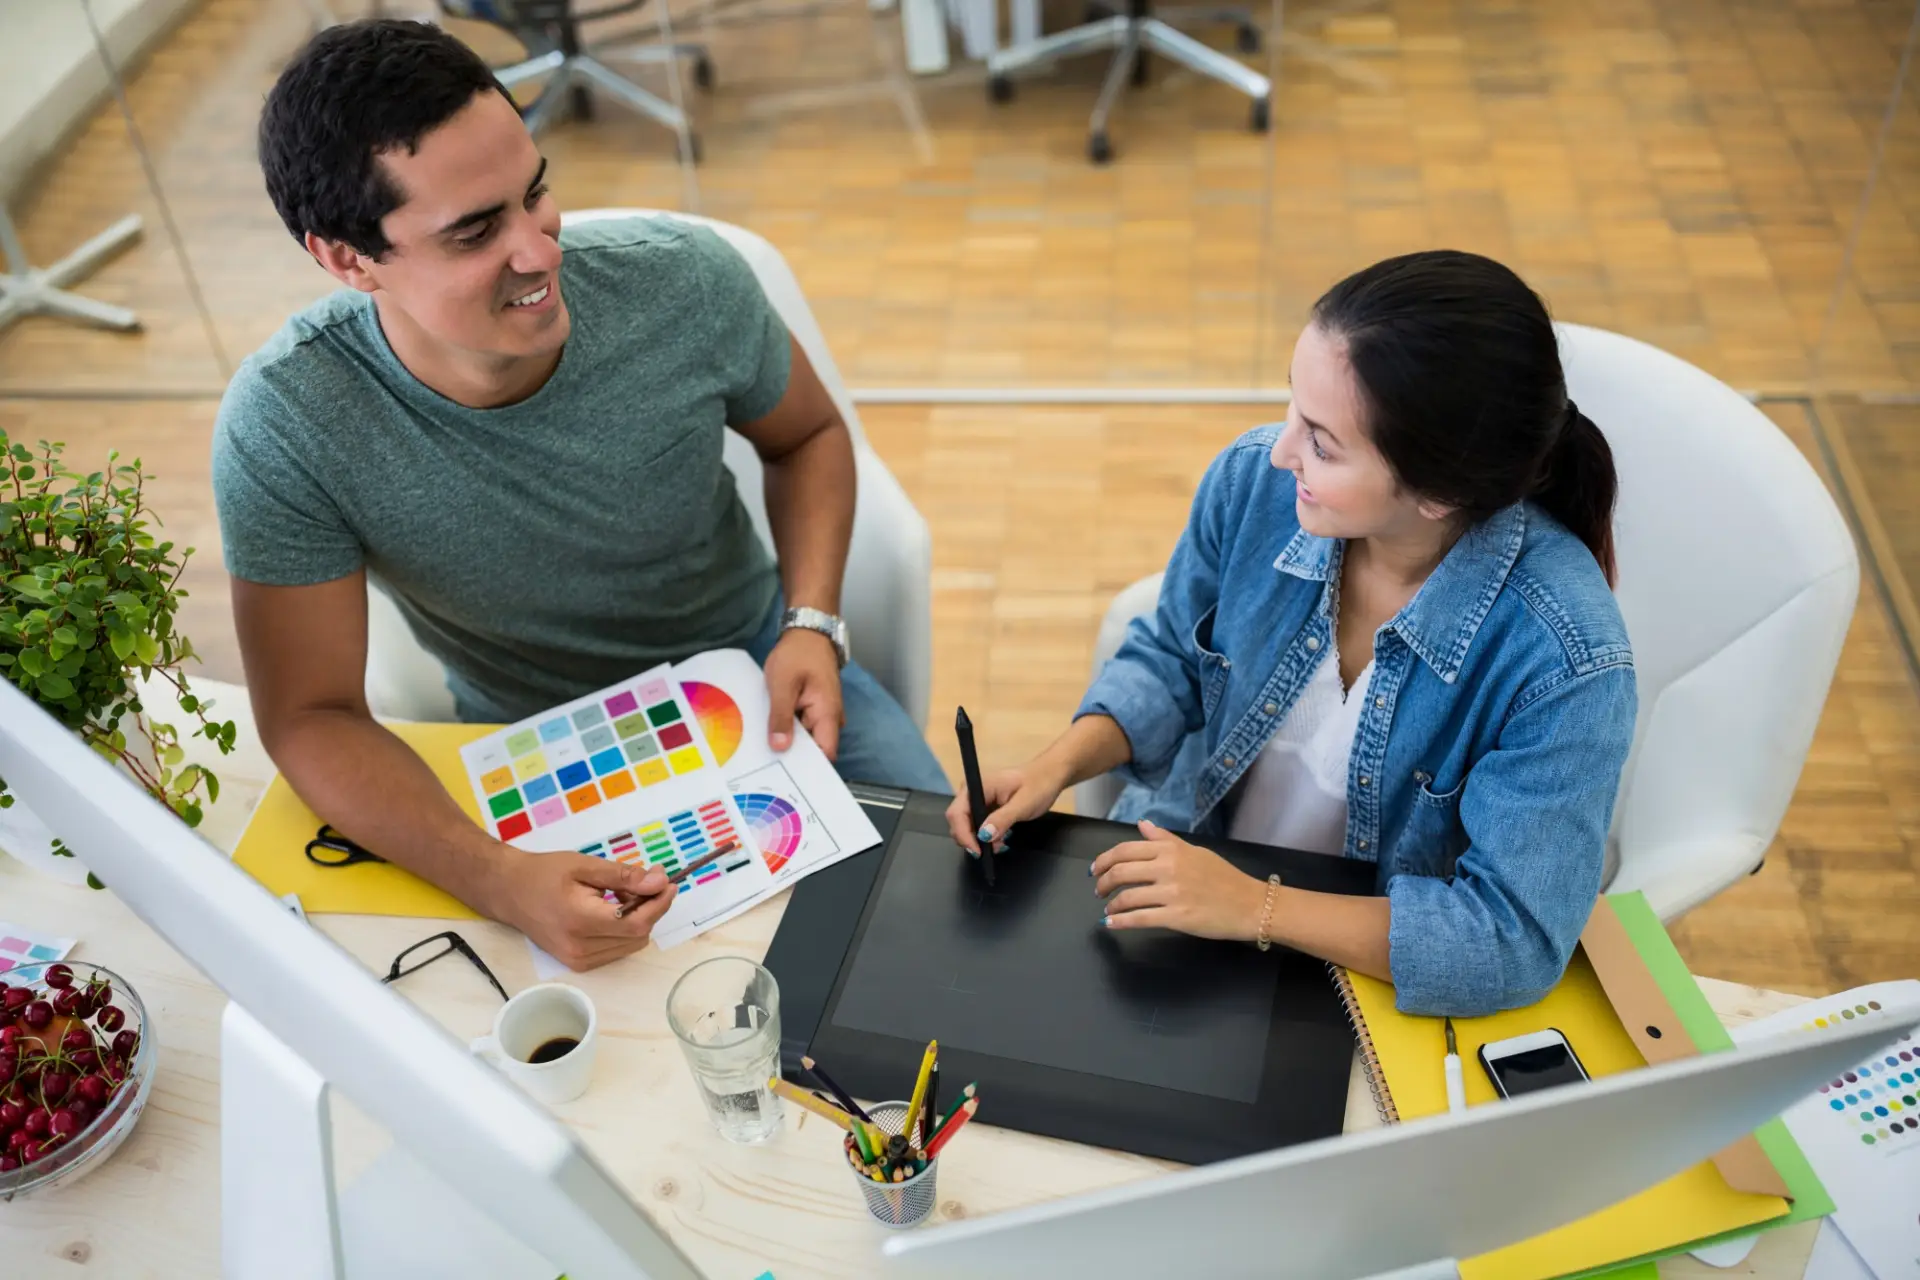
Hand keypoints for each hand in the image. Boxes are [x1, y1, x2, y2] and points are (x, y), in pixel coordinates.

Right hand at [489, 848, 674, 970]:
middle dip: (650, 908)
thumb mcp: (585, 865)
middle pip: (638, 935)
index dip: (659, 904)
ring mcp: (578, 960)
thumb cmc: (544, 873)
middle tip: (645, 881)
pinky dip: (624, 930)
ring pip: (631, 944)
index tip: (669, 883)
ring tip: (623, 894)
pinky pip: (616, 949)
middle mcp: (580, 948)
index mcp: (581, 921)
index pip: (636, 923)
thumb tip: (659, 881)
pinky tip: (612, 910)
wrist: (509, 892)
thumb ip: (624, 876)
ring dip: (638, 919)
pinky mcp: (578, 964)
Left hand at [765, 627, 843, 759]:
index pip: (825, 754)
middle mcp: (830, 718)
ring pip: (807, 738)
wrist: (807, 632)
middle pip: (815, 749)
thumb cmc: (797, 655)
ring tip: (762, 752)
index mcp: (827, 714)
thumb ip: (781, 717)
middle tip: (764, 767)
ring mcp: (823, 714)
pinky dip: (788, 729)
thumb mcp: (782, 685)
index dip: (808, 768)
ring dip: (789, 742)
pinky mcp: (814, 709)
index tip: (785, 775)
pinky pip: (803, 726)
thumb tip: (780, 748)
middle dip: (792, 757)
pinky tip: (769, 732)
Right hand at [945, 759, 1067, 855]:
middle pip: (958, 821)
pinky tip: (1000, 839)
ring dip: (979, 840)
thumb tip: (984, 835)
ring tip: (1000, 845)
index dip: (963, 834)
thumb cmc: (1039, 785)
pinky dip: (985, 836)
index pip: (957, 813)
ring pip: (966, 825)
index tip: (977, 851)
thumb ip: (1003, 819)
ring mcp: (976, 799)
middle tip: (992, 850)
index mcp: (977, 786)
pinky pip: (976, 825)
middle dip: (971, 839)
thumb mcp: (1023, 804)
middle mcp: (971, 791)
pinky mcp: (983, 806)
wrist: (1049, 776)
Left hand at [1092, 820, 1266, 940]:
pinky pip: (1140, 919)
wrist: (1250, 904)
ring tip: (1108, 909)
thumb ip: (1166, 840)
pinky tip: (1112, 923)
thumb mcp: (1195, 851)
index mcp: (1171, 850)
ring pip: (1127, 897)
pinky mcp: (1176, 917)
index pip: (1125, 850)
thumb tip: (1142, 825)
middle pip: (1121, 872)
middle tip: (1099, 890)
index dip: (1104, 860)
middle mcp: (1168, 868)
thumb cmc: (1224, 878)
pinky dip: (1120, 922)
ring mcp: (1172, 893)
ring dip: (1111, 904)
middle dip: (1103, 882)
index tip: (1096, 869)